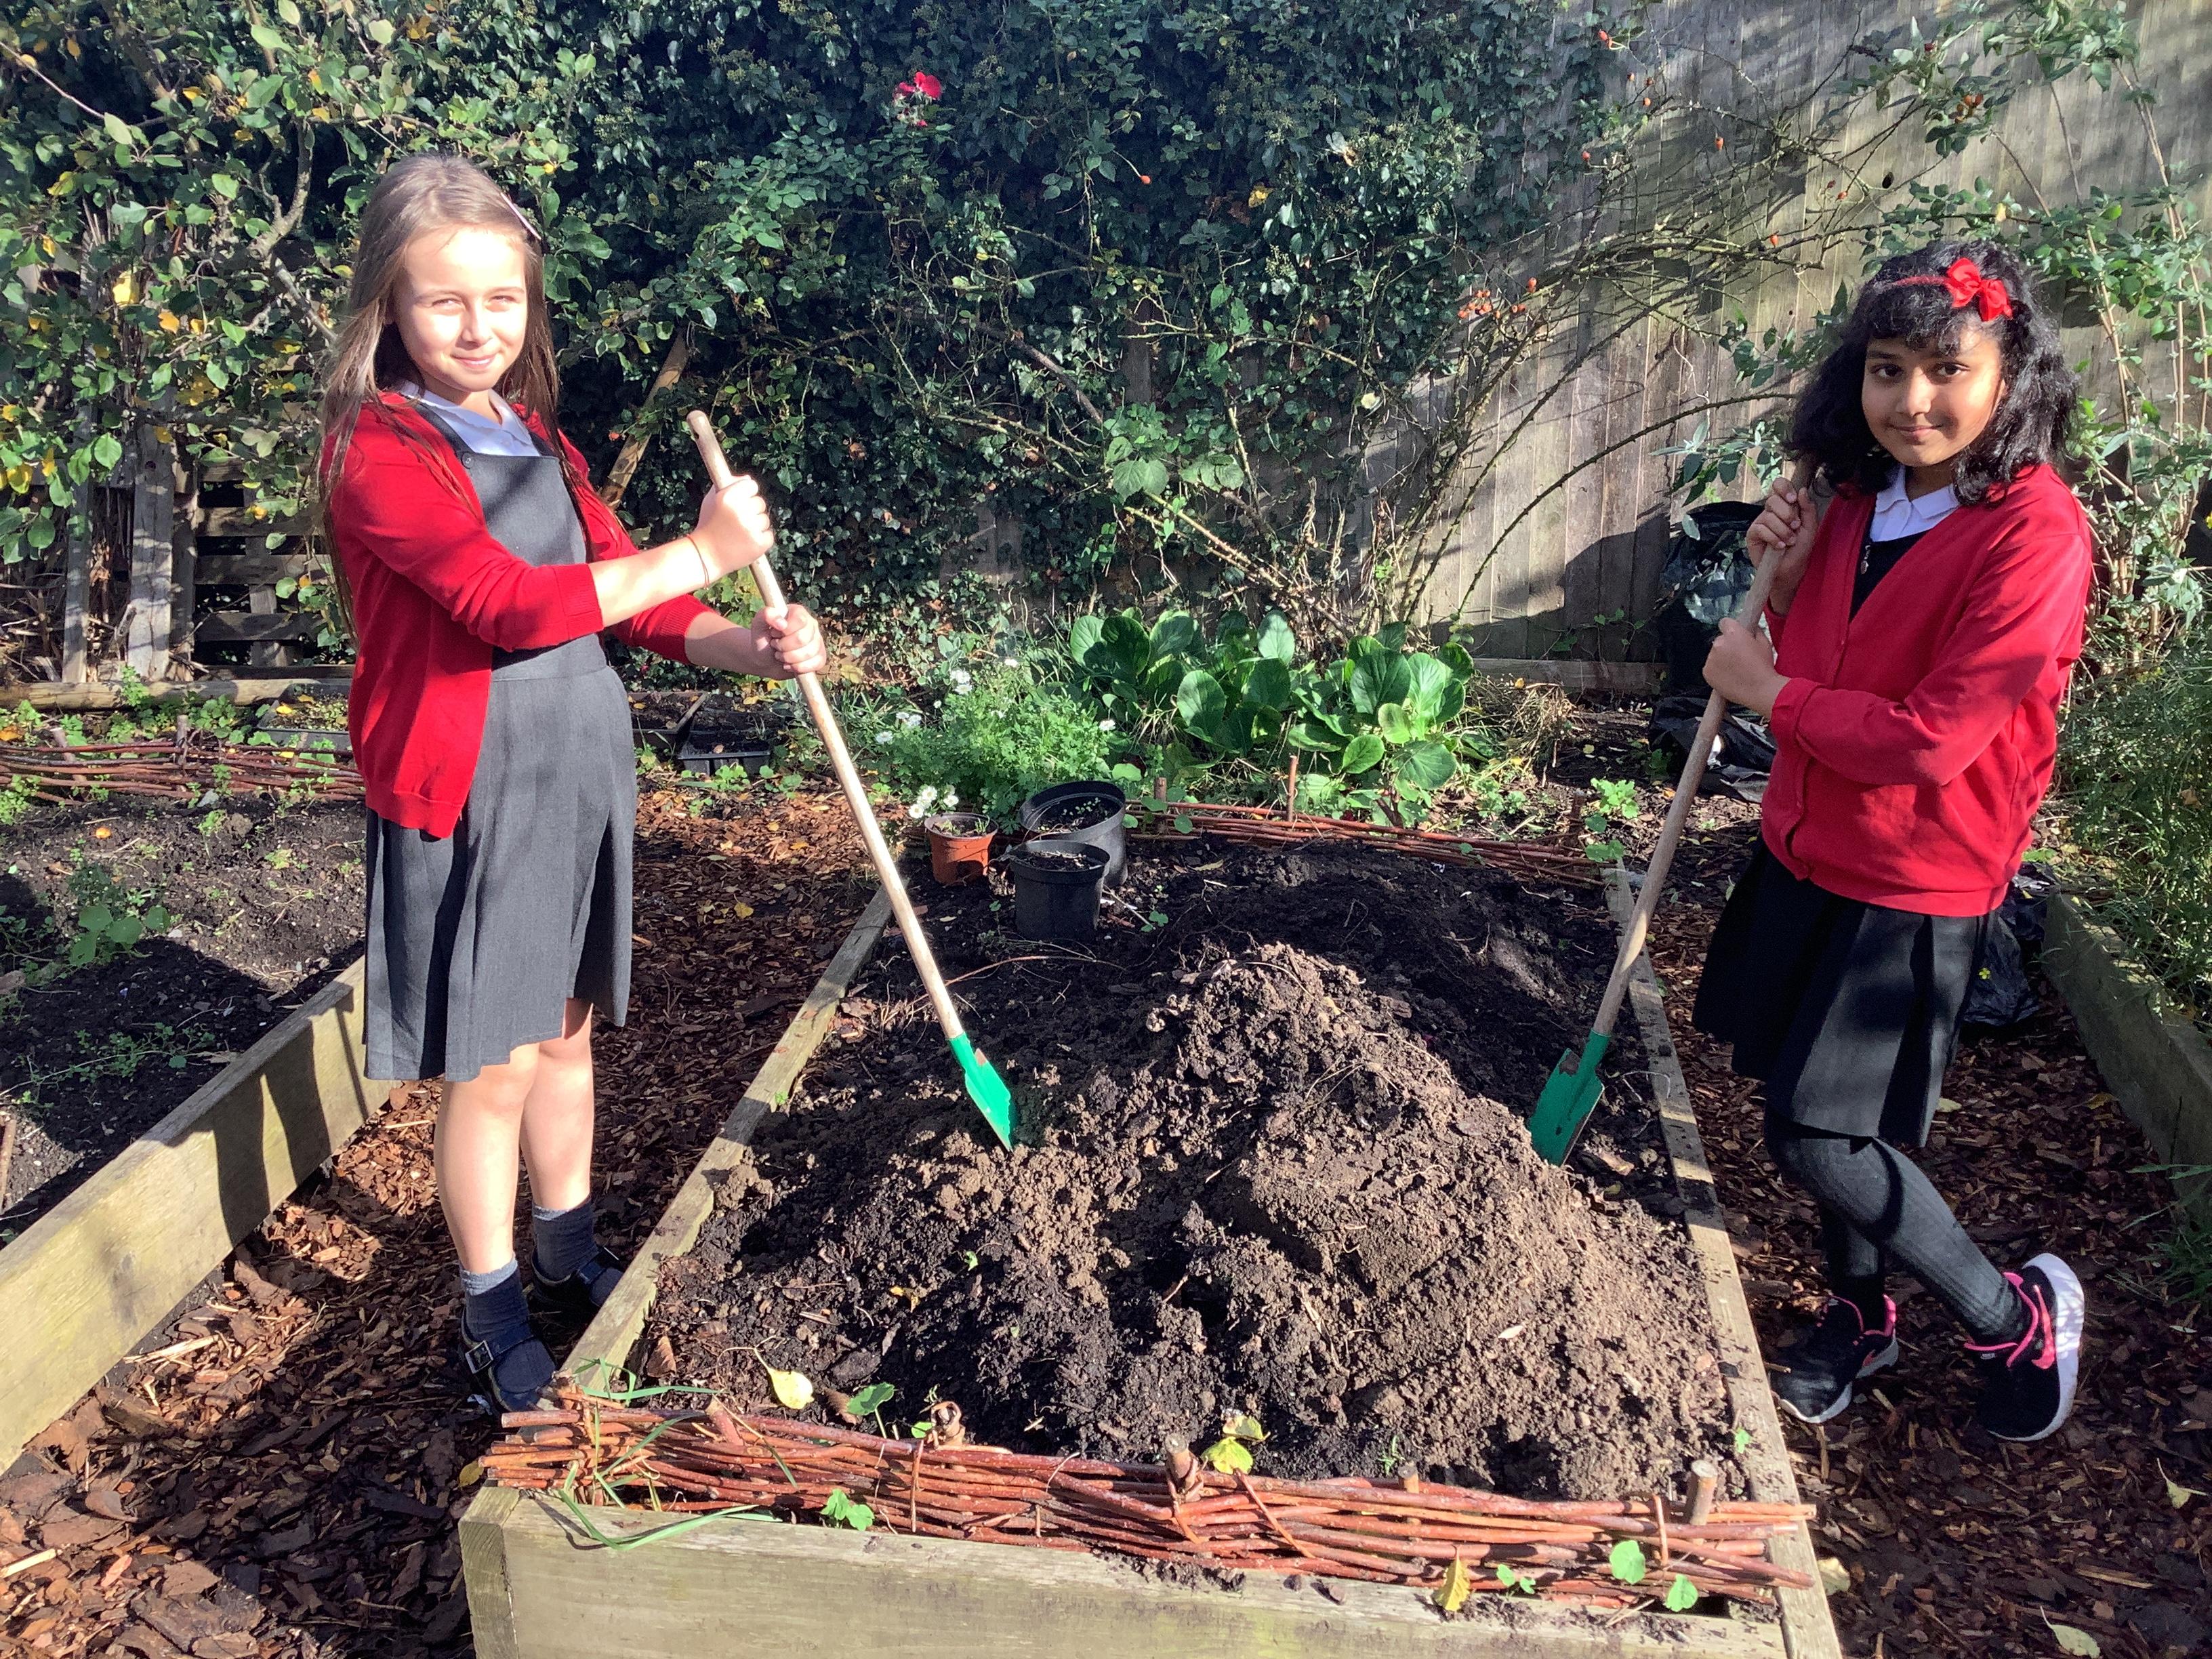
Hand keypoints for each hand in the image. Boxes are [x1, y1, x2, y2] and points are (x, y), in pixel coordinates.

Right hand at [691, 475, 773, 578]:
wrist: (705, 556)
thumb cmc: (708, 526)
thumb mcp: (712, 501)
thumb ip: (729, 485)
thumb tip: (748, 478)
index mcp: (729, 497)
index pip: (752, 485)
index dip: (746, 494)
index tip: (740, 502)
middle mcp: (740, 510)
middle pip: (760, 502)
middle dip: (751, 511)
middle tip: (736, 522)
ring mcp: (751, 528)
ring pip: (765, 519)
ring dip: (756, 526)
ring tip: (738, 534)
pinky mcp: (759, 543)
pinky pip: (769, 535)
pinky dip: (760, 539)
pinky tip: (745, 542)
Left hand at [749, 603, 825, 678]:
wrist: (765, 660)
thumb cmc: (762, 640)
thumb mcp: (758, 625)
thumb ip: (765, 615)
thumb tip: (782, 623)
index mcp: (797, 612)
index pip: (800, 620)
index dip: (785, 631)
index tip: (773, 633)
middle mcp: (811, 624)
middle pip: (802, 639)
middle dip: (784, 647)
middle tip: (775, 646)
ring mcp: (817, 641)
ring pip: (809, 653)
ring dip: (789, 658)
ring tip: (780, 656)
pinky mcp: (820, 657)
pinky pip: (816, 663)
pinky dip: (799, 668)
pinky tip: (790, 665)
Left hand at [1702, 618, 1787, 716]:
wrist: (1760, 690)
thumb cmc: (1764, 667)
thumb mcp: (1765, 643)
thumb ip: (1755, 631)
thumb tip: (1750, 628)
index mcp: (1733, 633)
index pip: (1725, 622)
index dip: (1731, 629)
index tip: (1735, 636)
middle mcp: (1719, 643)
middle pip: (1720, 640)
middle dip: (1728, 646)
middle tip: (1740, 657)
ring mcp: (1711, 658)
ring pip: (1714, 654)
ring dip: (1722, 659)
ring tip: (1736, 670)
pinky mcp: (1706, 672)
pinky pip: (1710, 668)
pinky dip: (1717, 671)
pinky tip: (1729, 677)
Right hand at [1744, 475, 1818, 616]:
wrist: (1790, 570)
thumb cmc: (1800, 550)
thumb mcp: (1810, 528)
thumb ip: (1808, 509)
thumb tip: (1802, 490)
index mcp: (1785, 506)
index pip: (1779, 486)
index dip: (1784, 488)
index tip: (1793, 499)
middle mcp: (1771, 512)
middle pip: (1773, 500)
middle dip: (1787, 515)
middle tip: (1793, 527)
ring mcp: (1760, 522)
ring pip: (1769, 517)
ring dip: (1782, 531)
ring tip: (1788, 542)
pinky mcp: (1752, 534)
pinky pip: (1761, 529)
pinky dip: (1773, 539)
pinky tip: (1779, 547)